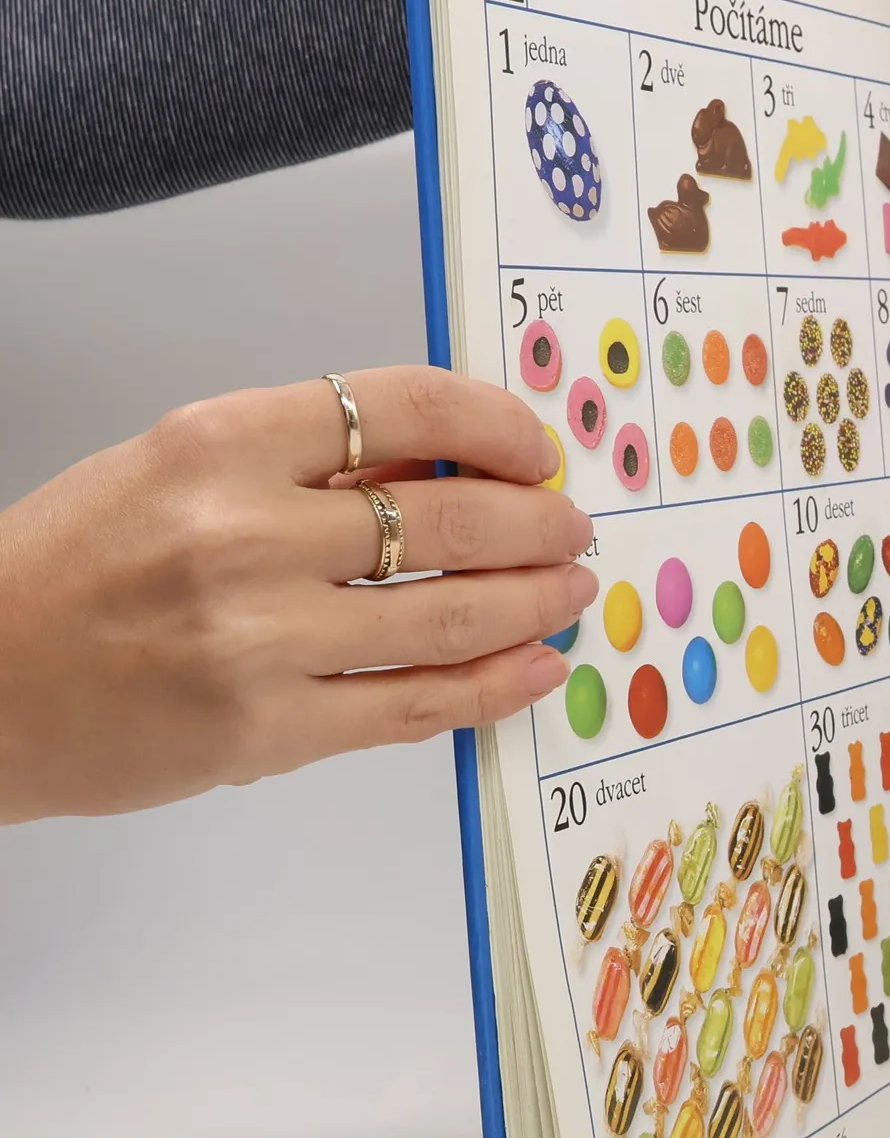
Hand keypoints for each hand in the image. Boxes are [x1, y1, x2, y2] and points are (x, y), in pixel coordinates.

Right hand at [0, 367, 595, 821]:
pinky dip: (491, 687)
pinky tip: (532, 668)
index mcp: (219, 444)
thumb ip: (302, 464)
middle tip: (571, 529)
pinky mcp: (269, 731)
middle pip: (450, 520)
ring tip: (570, 593)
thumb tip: (442, 467)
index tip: (536, 449)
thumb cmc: (70, 569)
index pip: (403, 405)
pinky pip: (415, 707)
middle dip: (538, 525)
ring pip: (450, 618)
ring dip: (535, 604)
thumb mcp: (171, 471)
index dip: (496, 426)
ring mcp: (261, 640)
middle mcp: (246, 535)